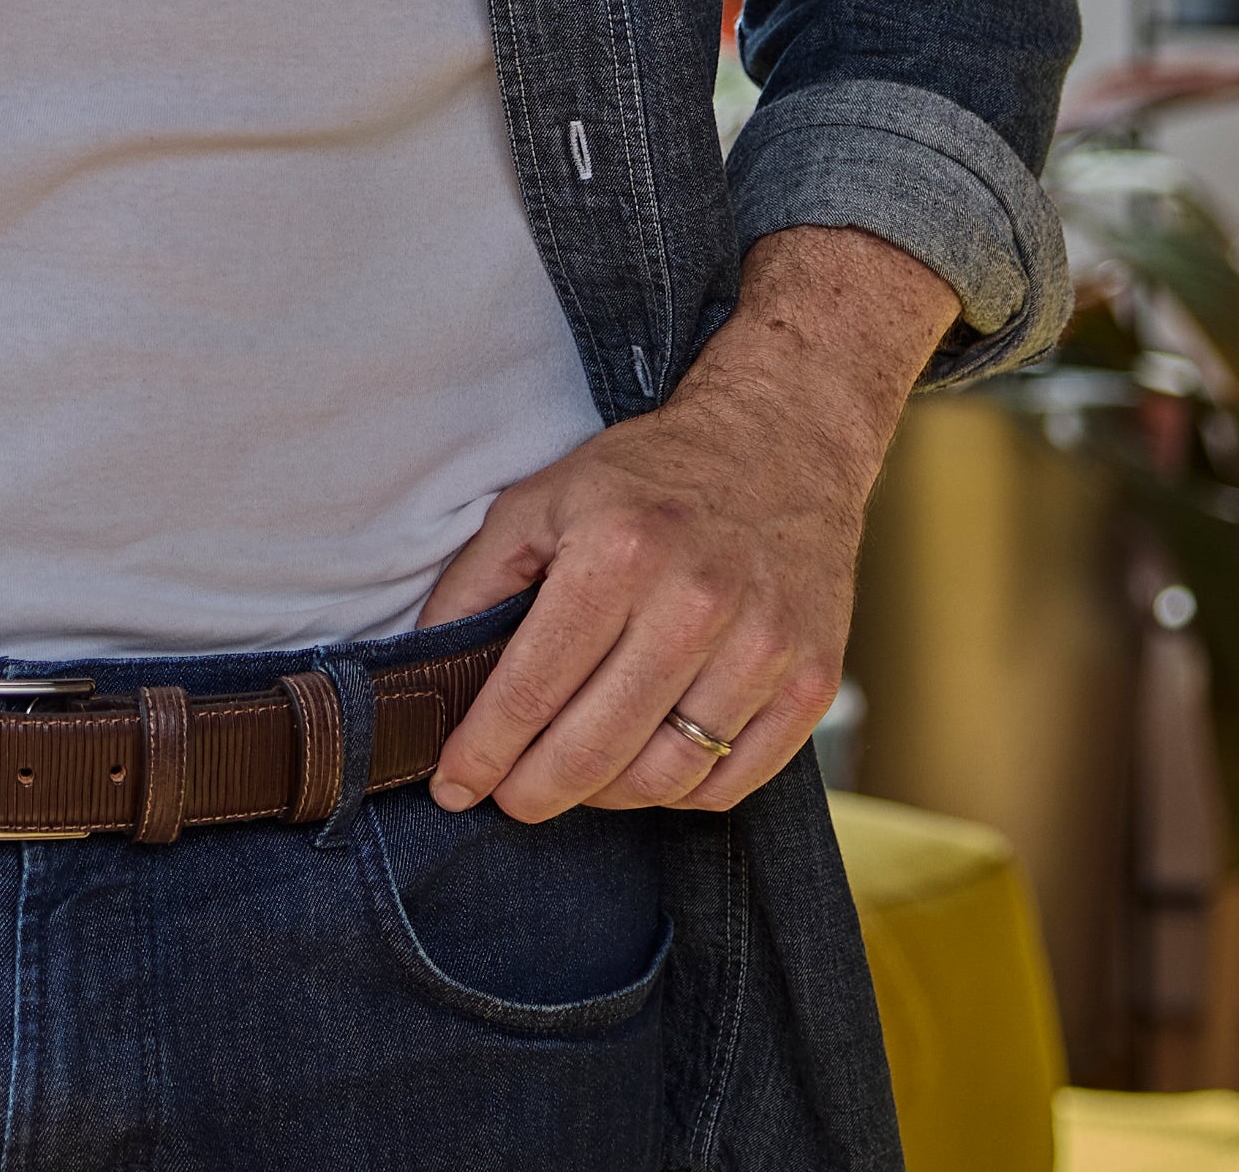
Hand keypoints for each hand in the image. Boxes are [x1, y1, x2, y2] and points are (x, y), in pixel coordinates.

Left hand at [417, 226, 954, 819]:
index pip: (531, 688)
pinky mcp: (810, 677)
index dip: (483, 753)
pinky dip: (680, 793)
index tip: (454, 786)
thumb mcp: (542, 500)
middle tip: (509, 799)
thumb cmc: (647, 478)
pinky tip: (650, 765)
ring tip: (578, 775)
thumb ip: (475, 583)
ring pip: (665, 778)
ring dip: (606, 796)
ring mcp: (763, 645)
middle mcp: (695, 602)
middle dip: (534, 792)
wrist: (782, 441)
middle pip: (596, 748)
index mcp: (617, 552)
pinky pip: (733, 781)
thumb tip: (427, 670)